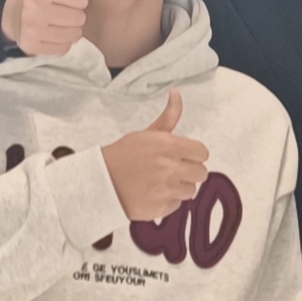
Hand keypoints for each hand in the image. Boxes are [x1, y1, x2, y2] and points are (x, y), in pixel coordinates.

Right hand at [4, 0, 89, 58]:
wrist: (14, 12)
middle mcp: (34, 8)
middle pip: (80, 18)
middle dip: (74, 13)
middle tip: (60, 8)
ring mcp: (32, 29)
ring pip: (74, 35)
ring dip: (69, 28)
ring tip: (56, 20)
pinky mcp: (31, 47)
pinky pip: (64, 49)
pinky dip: (61, 42)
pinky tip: (50, 32)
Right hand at [104, 89, 208, 223]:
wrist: (99, 182)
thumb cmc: (124, 155)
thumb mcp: (146, 134)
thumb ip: (168, 117)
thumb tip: (176, 92)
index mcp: (168, 146)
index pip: (202, 153)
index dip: (194, 155)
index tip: (184, 156)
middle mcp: (169, 168)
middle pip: (201, 173)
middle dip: (189, 171)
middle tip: (173, 170)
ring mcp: (166, 190)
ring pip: (191, 190)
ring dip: (179, 187)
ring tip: (161, 182)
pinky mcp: (160, 208)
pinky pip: (177, 205)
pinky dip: (168, 201)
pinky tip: (153, 194)